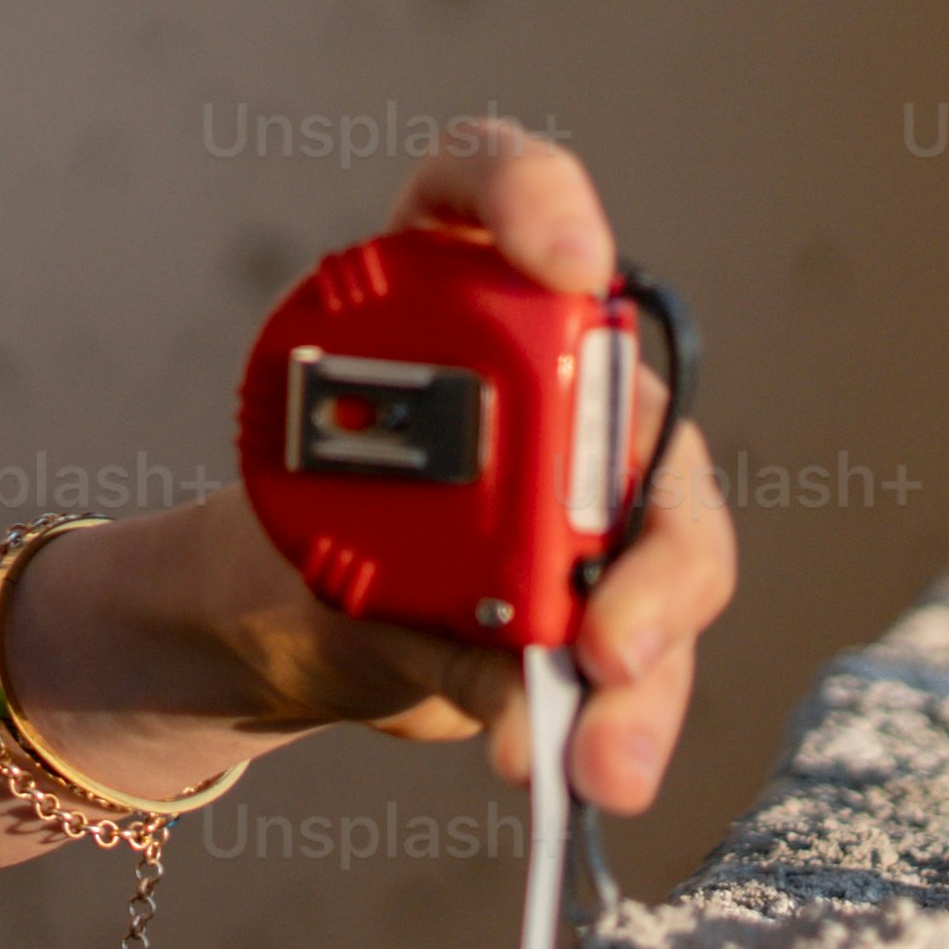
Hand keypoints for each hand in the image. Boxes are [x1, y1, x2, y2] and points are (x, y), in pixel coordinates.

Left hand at [14, 121, 738, 815]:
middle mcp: (548, 365)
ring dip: (648, 659)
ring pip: (670, 547)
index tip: (570, 267)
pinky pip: (654, 638)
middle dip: (636, 540)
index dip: (538, 199)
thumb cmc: (296, 540)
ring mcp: (602, 467)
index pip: (487, 180)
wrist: (279, 623)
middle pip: (625, 410)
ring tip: (598, 757)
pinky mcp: (624, 569)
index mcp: (442, 290)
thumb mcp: (315, 559)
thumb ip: (409, 599)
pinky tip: (600, 768)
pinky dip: (633, 711)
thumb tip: (524, 684)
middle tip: (604, 642)